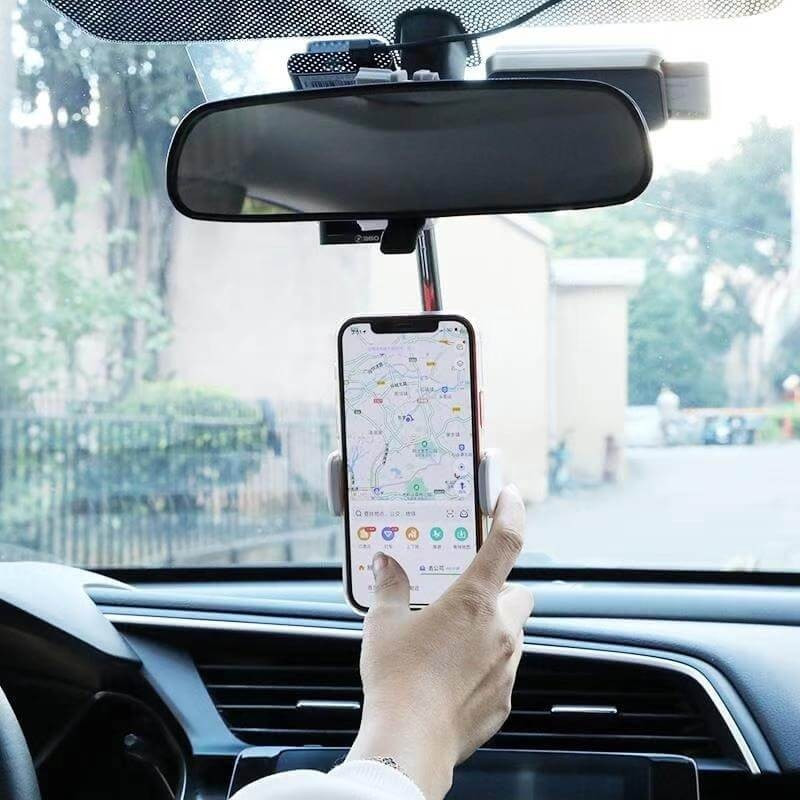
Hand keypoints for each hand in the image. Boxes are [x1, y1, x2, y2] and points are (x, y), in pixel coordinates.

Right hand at [347, 485, 532, 799]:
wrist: (409, 742)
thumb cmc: (396, 680)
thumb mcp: (384, 624)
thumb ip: (389, 587)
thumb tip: (386, 564)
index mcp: (473, 601)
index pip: (506, 542)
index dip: (512, 513)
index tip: (510, 497)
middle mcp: (501, 629)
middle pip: (518, 595)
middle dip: (499, 592)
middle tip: (467, 599)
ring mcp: (508, 666)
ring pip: (512, 634)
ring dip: (491, 631)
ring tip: (452, 644)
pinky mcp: (505, 699)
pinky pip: (503, 671)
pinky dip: (486, 666)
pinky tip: (453, 677)